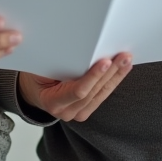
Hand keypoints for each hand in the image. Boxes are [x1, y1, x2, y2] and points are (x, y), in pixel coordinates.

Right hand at [17, 53, 132, 121]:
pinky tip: (123, 69)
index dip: (93, 77)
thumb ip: (57, 63)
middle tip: (122, 56)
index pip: (78, 91)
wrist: (35, 90)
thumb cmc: (36, 75)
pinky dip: (114, 80)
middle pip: (94, 92)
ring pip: (102, 93)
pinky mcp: (88, 108)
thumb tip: (79, 48)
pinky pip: (103, 94)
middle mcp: (67, 112)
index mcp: (52, 102)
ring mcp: (79, 113)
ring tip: (127, 60)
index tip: (105, 62)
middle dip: (110, 73)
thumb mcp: (40, 67)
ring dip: (116, 76)